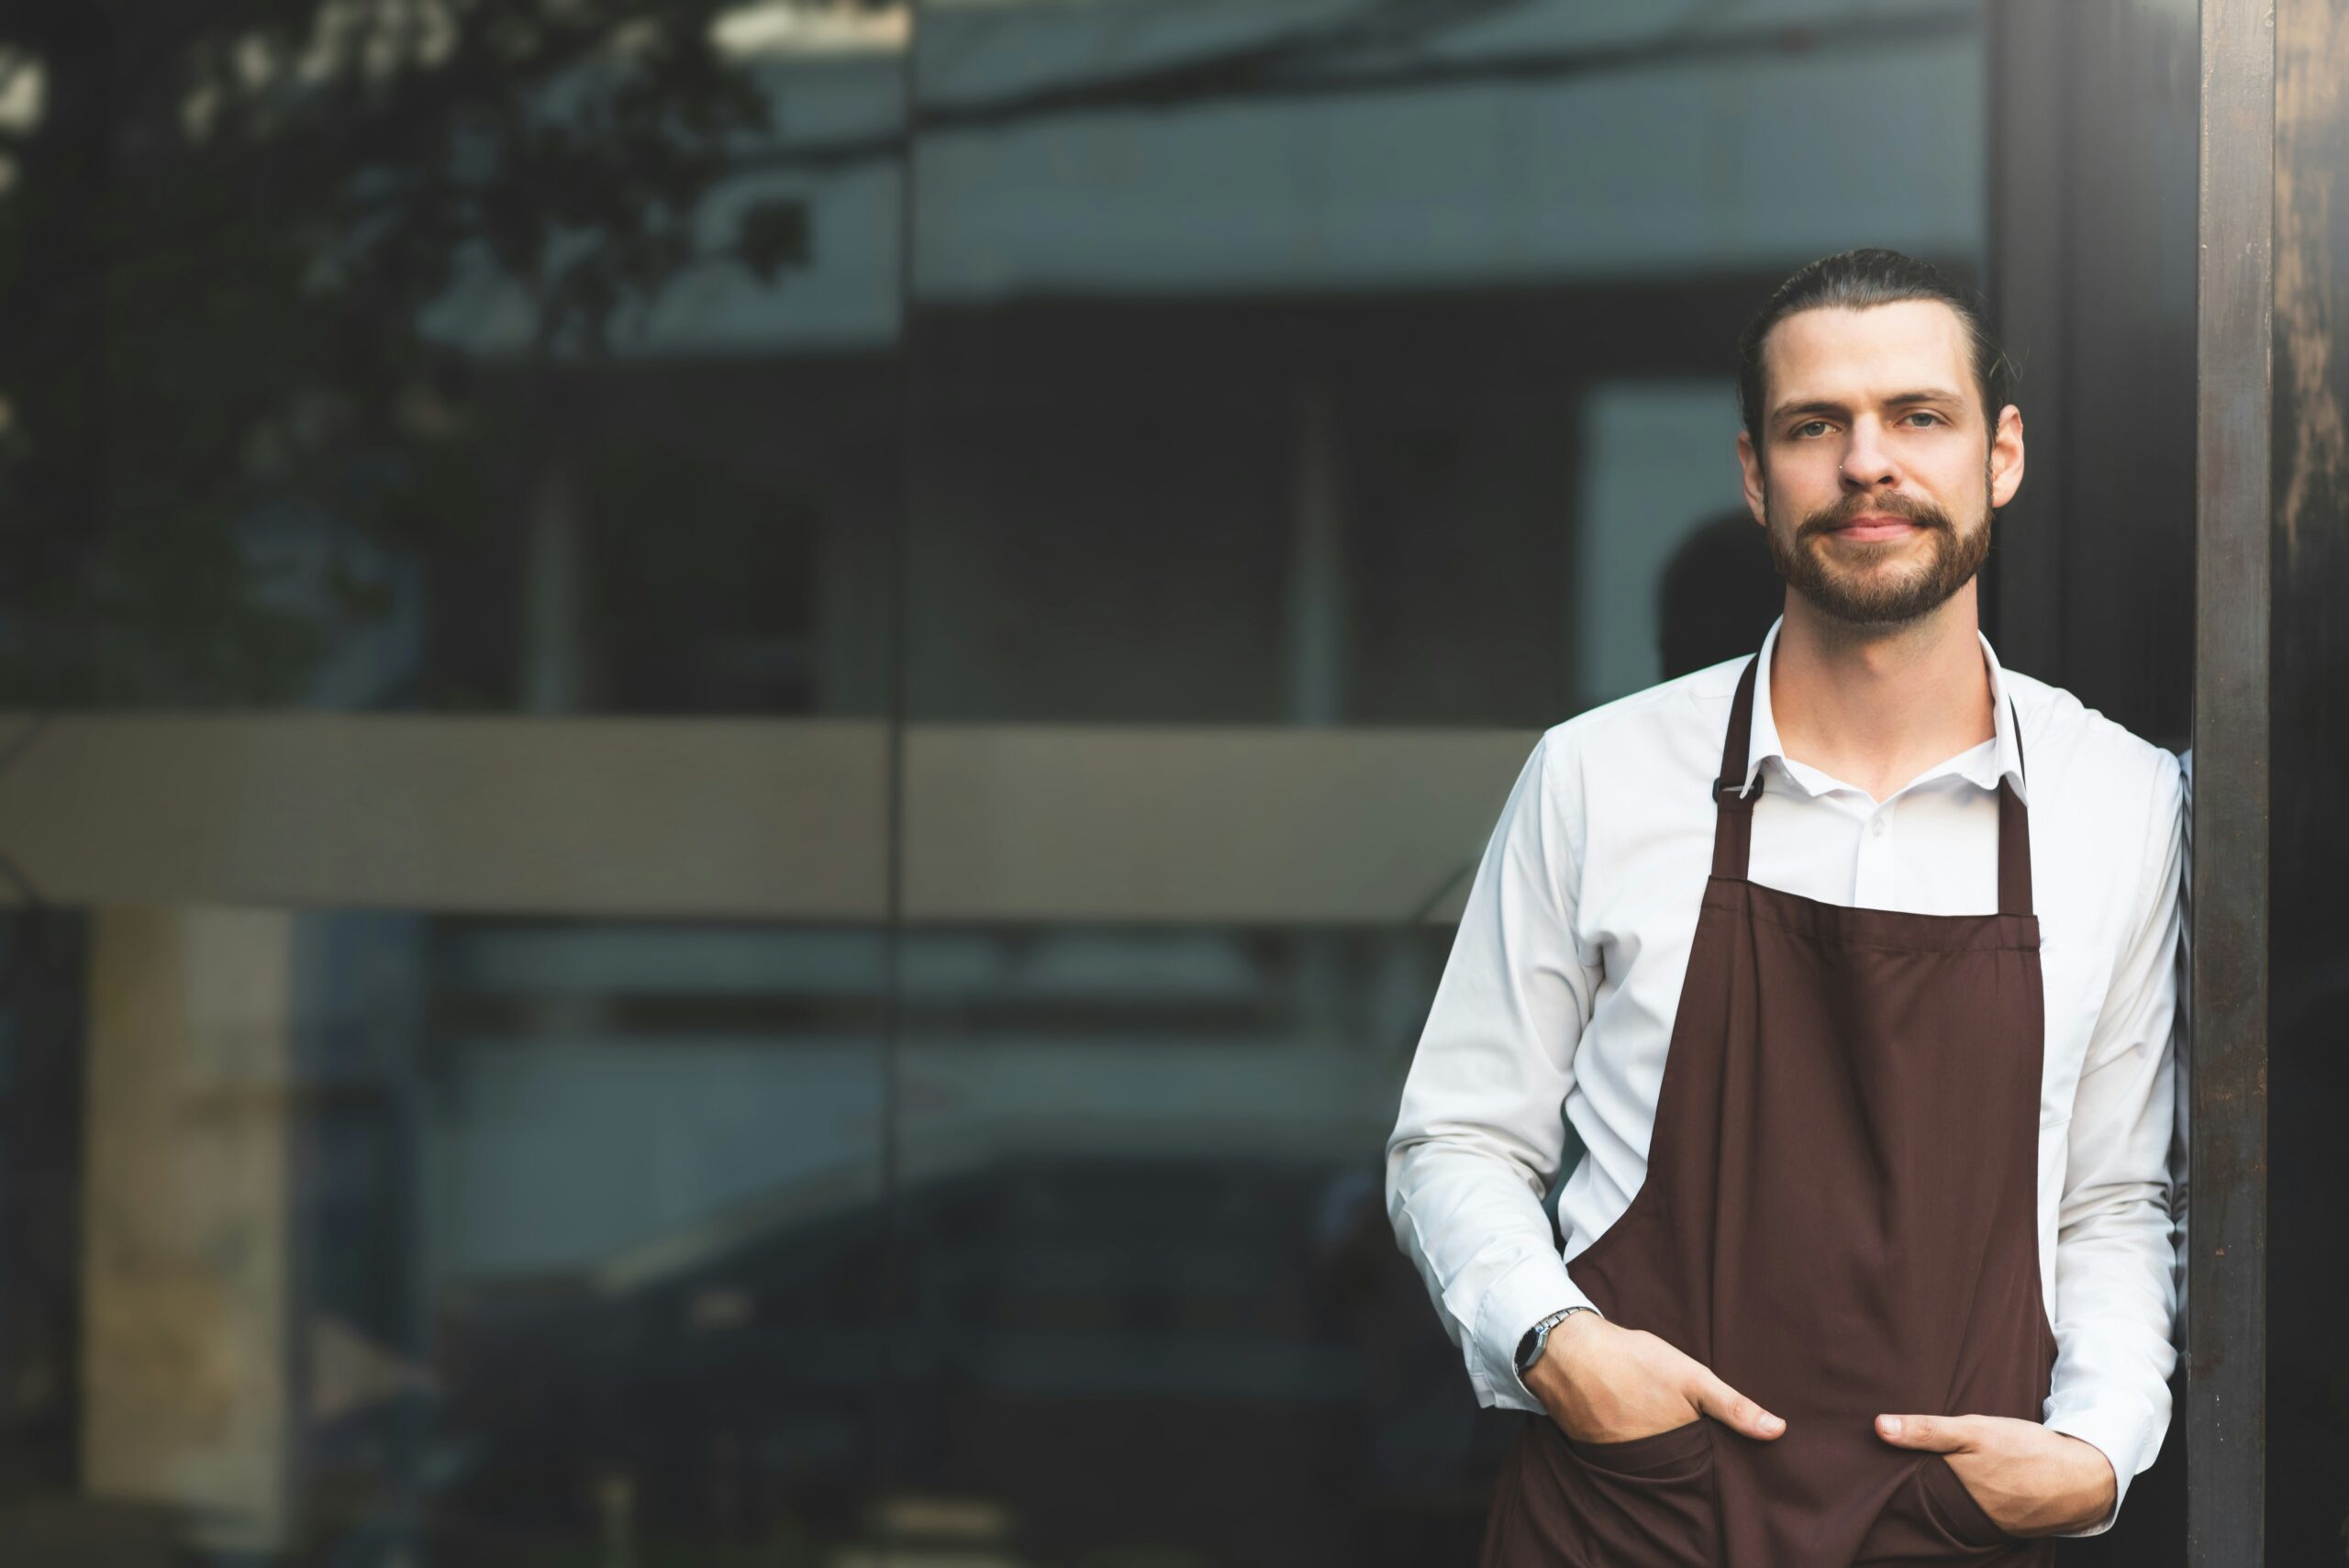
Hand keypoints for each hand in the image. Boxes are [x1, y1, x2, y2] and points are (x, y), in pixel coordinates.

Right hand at [1524, 1313, 1786, 1444]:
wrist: (1568, 1351)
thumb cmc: (1632, 1359)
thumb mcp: (1690, 1375)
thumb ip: (1733, 1406)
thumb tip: (1778, 1431)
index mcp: (1677, 1447)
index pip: (1706, 1467)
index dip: (1716, 1460)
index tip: (1725, 1452)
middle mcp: (1648, 1462)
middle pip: (1677, 1467)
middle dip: (1686, 1457)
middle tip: (1686, 1432)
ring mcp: (1618, 1459)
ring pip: (1648, 1463)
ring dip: (1655, 1453)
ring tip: (1658, 1427)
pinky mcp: (1594, 1451)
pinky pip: (1619, 1456)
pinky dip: (1627, 1445)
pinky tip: (1628, 1422)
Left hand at [1874, 1413, 2116, 1535]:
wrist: (2080, 1479)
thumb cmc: (2024, 1450)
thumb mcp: (1975, 1430)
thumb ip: (1927, 1430)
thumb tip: (1877, 1427)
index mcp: (1951, 1487)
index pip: (1904, 1484)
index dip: (1883, 1474)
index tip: (1859, 1464)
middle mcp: (1960, 1512)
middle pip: (1921, 1498)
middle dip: (1902, 1487)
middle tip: (1876, 1470)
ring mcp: (1978, 1523)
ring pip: (1942, 1508)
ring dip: (1929, 1496)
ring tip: (1904, 1480)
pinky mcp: (1995, 1527)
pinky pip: (1964, 1517)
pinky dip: (1954, 1506)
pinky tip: (1948, 1493)